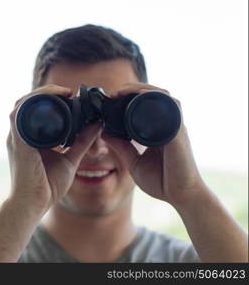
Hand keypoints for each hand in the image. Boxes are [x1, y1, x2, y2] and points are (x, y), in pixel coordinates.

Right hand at [7, 84, 100, 212]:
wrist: (33, 205)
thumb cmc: (47, 186)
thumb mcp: (70, 159)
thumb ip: (82, 142)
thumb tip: (96, 124)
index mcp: (31, 137)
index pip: (38, 109)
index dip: (53, 98)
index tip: (73, 97)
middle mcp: (21, 133)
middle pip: (30, 101)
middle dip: (49, 92)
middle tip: (70, 93)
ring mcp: (17, 136)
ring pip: (24, 102)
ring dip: (43, 93)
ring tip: (64, 93)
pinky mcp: (17, 140)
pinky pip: (20, 112)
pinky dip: (36, 101)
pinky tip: (55, 99)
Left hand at [102, 82, 205, 206]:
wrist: (182, 197)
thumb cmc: (162, 182)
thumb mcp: (133, 161)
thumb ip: (121, 147)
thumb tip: (104, 132)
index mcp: (158, 129)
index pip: (146, 105)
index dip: (130, 97)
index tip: (111, 99)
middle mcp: (169, 124)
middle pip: (155, 95)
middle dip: (134, 88)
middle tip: (114, 93)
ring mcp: (175, 126)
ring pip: (163, 95)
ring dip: (143, 89)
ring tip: (123, 91)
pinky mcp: (178, 131)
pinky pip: (170, 107)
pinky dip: (156, 98)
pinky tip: (140, 96)